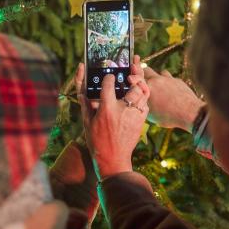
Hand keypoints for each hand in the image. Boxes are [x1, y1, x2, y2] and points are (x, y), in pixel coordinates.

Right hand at [75, 56, 149, 179]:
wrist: (113, 159)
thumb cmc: (97, 140)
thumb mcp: (86, 121)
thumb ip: (85, 102)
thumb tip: (82, 86)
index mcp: (107, 109)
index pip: (110, 83)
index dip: (109, 77)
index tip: (109, 77)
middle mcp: (123, 110)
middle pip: (134, 85)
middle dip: (133, 75)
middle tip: (131, 69)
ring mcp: (135, 115)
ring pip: (144, 92)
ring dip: (141, 84)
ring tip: (136, 79)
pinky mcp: (142, 120)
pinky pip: (146, 103)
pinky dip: (143, 98)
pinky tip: (137, 96)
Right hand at [131, 67, 204, 132]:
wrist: (189, 112)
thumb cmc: (169, 116)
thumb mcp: (150, 113)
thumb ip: (144, 104)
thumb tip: (140, 101)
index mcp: (147, 87)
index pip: (136, 76)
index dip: (133, 74)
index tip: (131, 72)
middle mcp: (157, 80)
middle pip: (146, 69)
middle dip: (144, 72)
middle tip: (143, 78)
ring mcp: (168, 79)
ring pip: (160, 73)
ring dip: (158, 77)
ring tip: (159, 86)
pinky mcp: (178, 81)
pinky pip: (171, 79)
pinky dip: (169, 83)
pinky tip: (171, 92)